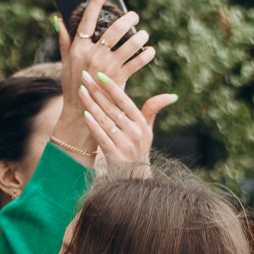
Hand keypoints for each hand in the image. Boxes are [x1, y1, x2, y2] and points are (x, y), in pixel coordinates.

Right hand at [55, 0, 155, 160]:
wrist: (81, 113)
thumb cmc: (73, 85)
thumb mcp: (66, 62)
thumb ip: (64, 40)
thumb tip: (56, 19)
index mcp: (78, 48)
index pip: (86, 19)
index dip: (96, 1)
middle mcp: (92, 55)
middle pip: (114, 29)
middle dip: (127, 19)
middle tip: (134, 16)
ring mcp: (107, 66)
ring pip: (130, 44)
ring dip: (140, 36)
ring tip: (143, 34)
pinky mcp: (120, 78)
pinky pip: (138, 61)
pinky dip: (146, 55)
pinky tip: (149, 52)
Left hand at [78, 64, 174, 179]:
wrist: (134, 178)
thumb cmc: (139, 149)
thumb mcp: (148, 130)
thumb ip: (153, 110)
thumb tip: (172, 95)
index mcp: (141, 123)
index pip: (125, 101)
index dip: (112, 87)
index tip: (100, 75)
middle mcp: (135, 133)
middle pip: (113, 108)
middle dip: (97, 92)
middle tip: (84, 77)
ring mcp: (125, 144)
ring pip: (106, 121)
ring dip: (92, 105)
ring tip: (81, 91)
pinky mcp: (115, 156)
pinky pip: (102, 138)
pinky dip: (94, 126)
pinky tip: (84, 115)